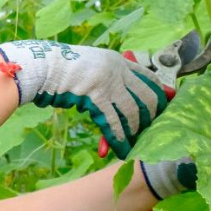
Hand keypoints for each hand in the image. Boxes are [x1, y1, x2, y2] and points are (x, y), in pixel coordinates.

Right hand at [0, 40, 170, 158]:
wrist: (42, 66)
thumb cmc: (60, 68)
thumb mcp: (90, 65)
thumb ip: (107, 75)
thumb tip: (118, 92)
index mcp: (117, 61)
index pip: (149, 77)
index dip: (161, 93)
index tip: (168, 106)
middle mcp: (117, 70)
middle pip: (146, 97)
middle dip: (151, 118)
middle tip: (152, 133)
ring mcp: (108, 84)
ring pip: (132, 113)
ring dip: (134, 133)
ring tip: (136, 147)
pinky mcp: (96, 98)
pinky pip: (113, 123)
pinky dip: (117, 138)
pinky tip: (119, 149)